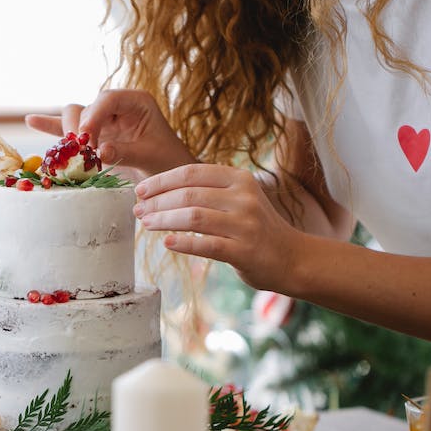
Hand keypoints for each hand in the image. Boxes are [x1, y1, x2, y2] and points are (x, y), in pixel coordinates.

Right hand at [25, 89, 194, 178]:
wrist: (171, 177)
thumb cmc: (168, 163)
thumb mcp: (151, 157)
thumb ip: (126, 152)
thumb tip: (99, 152)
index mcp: (136, 102)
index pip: (108, 99)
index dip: (93, 116)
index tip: (86, 140)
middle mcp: (117, 107)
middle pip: (86, 106)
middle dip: (79, 127)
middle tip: (81, 151)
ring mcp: (104, 120)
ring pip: (75, 116)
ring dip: (68, 133)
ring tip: (67, 151)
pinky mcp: (94, 134)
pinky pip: (70, 128)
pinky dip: (52, 126)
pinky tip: (31, 120)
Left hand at [134, 163, 300, 292]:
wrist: (293, 258)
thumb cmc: (256, 228)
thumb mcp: (239, 199)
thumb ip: (209, 192)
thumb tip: (161, 193)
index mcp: (239, 179)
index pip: (192, 173)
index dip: (162, 181)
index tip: (140, 190)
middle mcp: (244, 197)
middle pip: (189, 194)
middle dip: (157, 202)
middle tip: (138, 210)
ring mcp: (245, 224)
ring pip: (194, 217)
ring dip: (164, 220)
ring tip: (146, 224)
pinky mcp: (244, 251)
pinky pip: (206, 244)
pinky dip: (183, 243)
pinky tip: (167, 242)